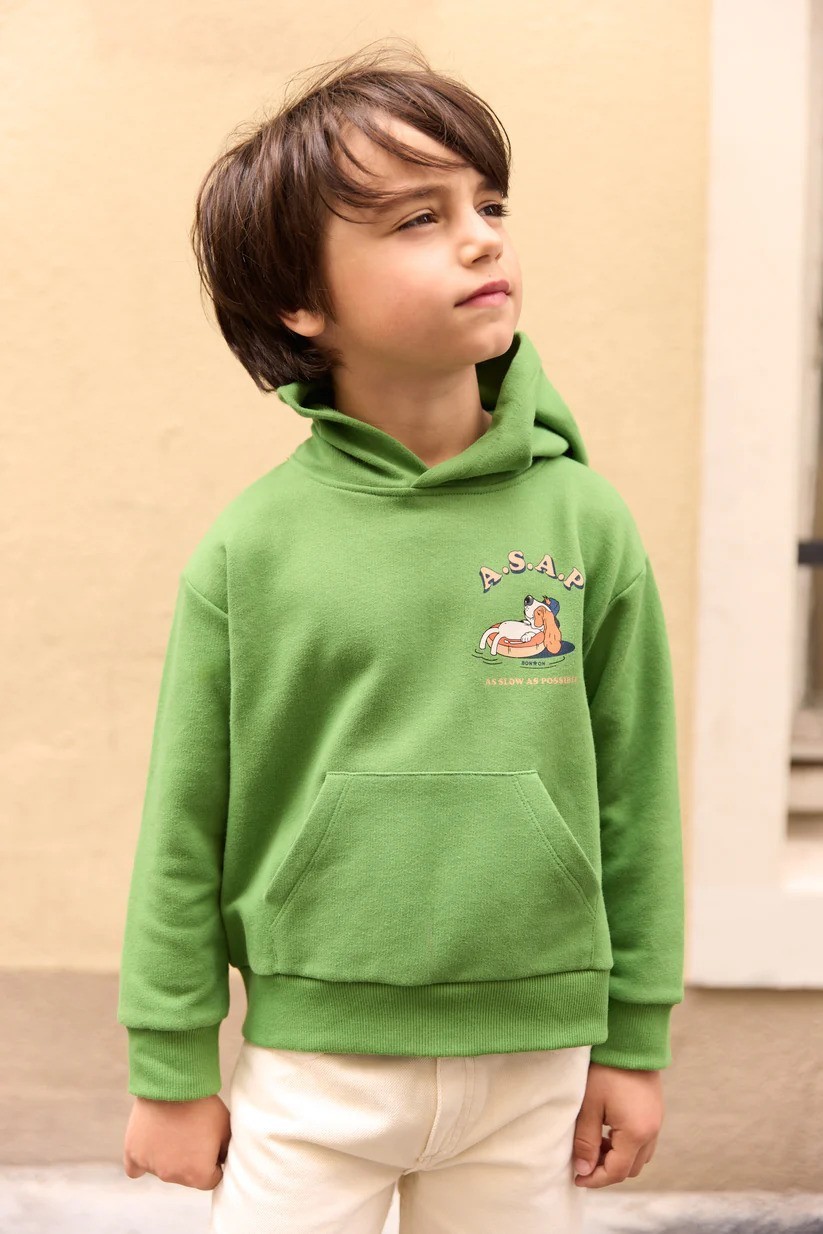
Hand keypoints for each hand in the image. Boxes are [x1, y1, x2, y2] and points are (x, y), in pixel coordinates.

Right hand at [123, 1093, 230, 1190]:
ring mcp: (151, 1166)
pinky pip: (135, 1168)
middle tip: (192, 1132)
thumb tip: (222, 1161)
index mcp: (198, 1175)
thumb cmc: (203, 1105)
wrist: (175, 1084)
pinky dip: (143, 1160)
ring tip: (173, 1128)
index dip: (214, 1161)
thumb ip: (225, 1152)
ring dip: (169, 1156)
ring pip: (163, 1169)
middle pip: (186, 1176)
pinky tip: (151, 1147)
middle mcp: (172, 1176)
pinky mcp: (133, 1154)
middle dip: (191, 1159)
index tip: (211, 1144)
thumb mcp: (225, 1129)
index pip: (211, 1179)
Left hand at [572, 1062, 662, 1187]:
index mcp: (636, 1133)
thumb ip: (586, 1141)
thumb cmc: (605, 1069)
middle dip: (607, 1171)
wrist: (629, 1039)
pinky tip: (608, 1131)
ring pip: (639, 1157)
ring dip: (618, 1158)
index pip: (617, 1172)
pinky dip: (626, 1145)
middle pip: (631, 1168)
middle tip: (584, 1162)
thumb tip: (583, 1171)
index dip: (595, 1179)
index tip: (576, 1177)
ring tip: (594, 1145)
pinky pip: (643, 1141)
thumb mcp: (589, 1105)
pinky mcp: (655, 1112)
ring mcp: (657, 1121)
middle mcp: (652, 1131)